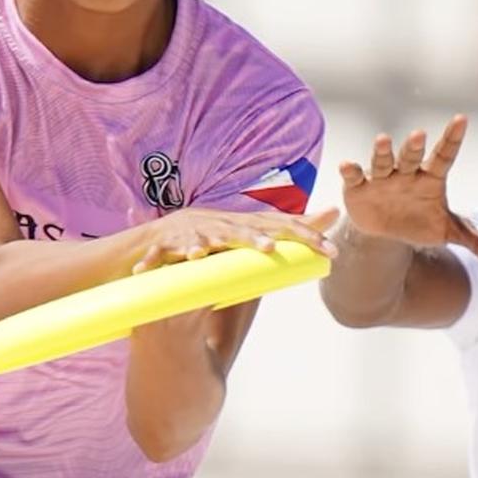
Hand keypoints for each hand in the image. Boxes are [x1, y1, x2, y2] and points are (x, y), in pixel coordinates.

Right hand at [132, 205, 336, 272]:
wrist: (145, 247)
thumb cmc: (196, 247)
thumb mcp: (233, 249)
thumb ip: (264, 247)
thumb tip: (296, 249)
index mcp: (236, 224)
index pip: (277, 225)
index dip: (306, 235)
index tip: (332, 251)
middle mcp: (218, 222)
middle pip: (255, 227)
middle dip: (283, 237)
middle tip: (308, 247)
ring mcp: (194, 231)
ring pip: (220, 234)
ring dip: (241, 239)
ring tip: (263, 248)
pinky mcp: (168, 244)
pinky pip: (179, 247)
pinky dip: (188, 250)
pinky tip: (197, 256)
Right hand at [339, 115, 477, 263]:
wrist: (387, 234)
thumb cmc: (421, 223)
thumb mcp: (449, 232)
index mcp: (431, 178)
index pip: (444, 155)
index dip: (452, 138)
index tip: (461, 119)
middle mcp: (407, 172)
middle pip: (412, 156)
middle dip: (414, 147)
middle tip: (420, 135)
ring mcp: (383, 178)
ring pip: (383, 161)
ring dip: (382, 152)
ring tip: (383, 140)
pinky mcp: (359, 187)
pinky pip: (355, 176)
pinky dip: (351, 170)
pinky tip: (348, 165)